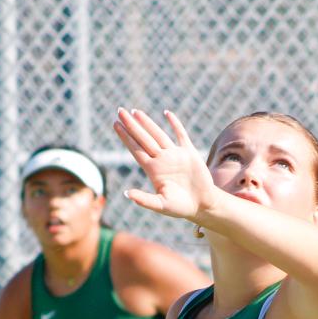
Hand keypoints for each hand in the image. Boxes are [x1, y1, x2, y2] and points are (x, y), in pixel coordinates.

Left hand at [114, 108, 215, 223]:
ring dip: (147, 122)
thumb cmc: (180, 208)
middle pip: (143, 138)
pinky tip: (167, 113)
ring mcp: (175, 155)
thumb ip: (144, 199)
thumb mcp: (161, 205)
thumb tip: (126, 194)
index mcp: (153, 170)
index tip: (116, 124)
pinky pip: (181, 135)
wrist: (202, 205)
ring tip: (135, 111)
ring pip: (158, 134)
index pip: (135, 149)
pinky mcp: (189, 153)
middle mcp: (161, 160)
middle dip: (131, 125)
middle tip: (120, 111)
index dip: (125, 137)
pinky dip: (175, 124)